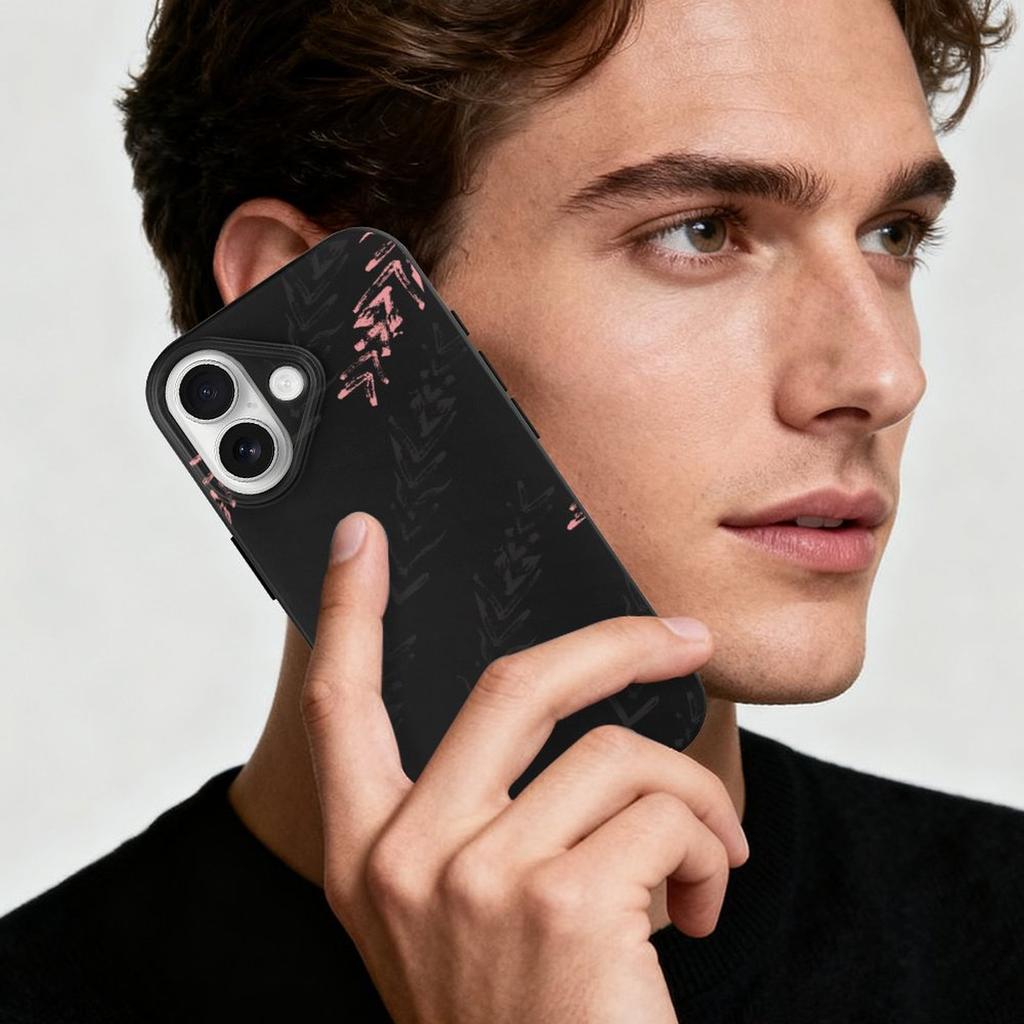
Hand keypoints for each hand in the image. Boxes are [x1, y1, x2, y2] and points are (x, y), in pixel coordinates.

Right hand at [300, 511, 747, 1022]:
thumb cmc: (522, 1018)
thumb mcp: (462, 916)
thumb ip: (478, 818)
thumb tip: (566, 720)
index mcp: (368, 855)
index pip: (340, 703)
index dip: (346, 610)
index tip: (359, 538)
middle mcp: (405, 859)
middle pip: (514, 683)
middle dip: (618, 642)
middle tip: (682, 638)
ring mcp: (476, 880)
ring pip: (618, 754)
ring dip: (695, 798)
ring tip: (708, 859)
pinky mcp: (561, 904)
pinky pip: (667, 812)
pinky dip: (713, 847)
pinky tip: (704, 906)